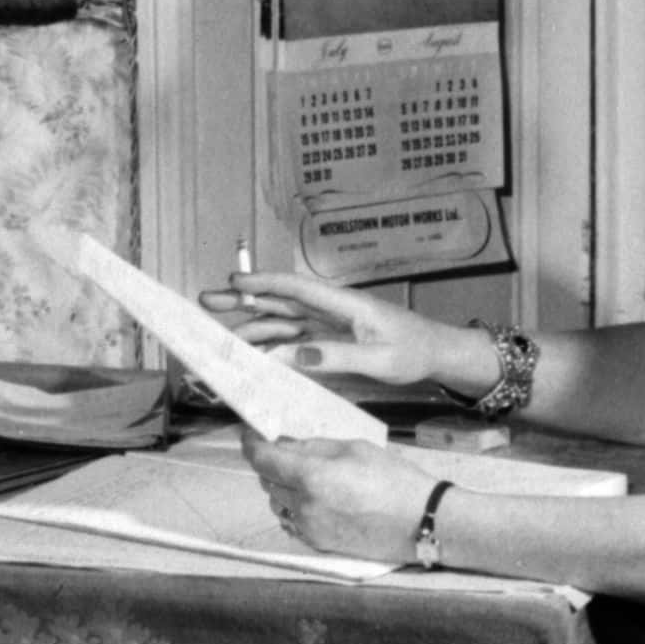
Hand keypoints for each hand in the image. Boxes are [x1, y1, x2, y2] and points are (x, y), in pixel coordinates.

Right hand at [196, 270, 451, 390]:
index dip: (264, 284)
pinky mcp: (329, 338)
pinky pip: (294, 338)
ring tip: (220, 334)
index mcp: (345, 304)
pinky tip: (252, 353)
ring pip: (282, 320)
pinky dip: (270, 344)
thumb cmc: (414, 351)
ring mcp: (328, 323)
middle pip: (280, 300)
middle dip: (244, 299)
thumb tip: (293, 356)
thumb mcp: (380, 359)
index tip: (234, 284)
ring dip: (251, 324)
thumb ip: (337, 356)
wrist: (436, 352)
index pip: (297, 289)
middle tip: (208, 300)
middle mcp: (331, 309)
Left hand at [240, 425, 437, 562]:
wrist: (423, 522)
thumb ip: (315, 447)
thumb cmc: (396, 480)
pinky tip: (316, 498)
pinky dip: (294, 508)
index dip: (252, 445)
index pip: (263, 460)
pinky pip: (291, 521)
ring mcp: (310, 528)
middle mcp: (304, 506)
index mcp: (312, 477)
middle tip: (287, 451)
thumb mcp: (356, 448)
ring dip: (282, 487)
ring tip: (306, 476)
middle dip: (272, 464)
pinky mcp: (318, 543)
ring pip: (277, 503)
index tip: (250, 436)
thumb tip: (287, 445)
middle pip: (267, 481)